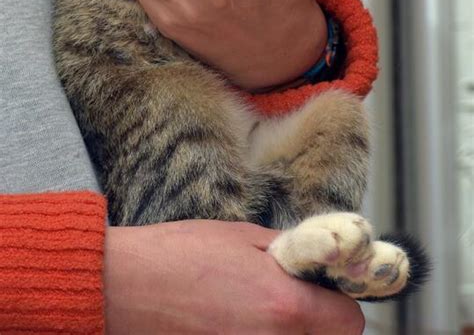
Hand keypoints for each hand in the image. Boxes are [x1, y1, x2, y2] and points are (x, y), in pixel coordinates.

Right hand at [104, 220, 363, 334]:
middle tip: (294, 301)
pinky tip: (238, 325)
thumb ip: (288, 254)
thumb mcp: (241, 237)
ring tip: (259, 313)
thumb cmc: (176, 257)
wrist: (121, 288)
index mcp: (284, 305)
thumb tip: (316, 261)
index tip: (325, 292)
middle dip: (318, 323)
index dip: (340, 303)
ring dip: (289, 334)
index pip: (349, 323)